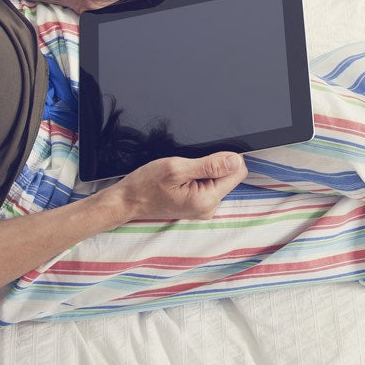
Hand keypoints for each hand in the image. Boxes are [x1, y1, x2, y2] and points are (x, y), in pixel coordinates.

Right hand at [108, 153, 246, 221]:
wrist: (127, 201)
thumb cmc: (146, 185)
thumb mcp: (177, 168)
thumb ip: (210, 165)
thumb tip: (235, 161)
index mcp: (207, 200)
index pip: (237, 173)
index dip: (226, 159)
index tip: (208, 156)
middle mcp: (209, 208)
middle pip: (229, 176)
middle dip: (214, 165)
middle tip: (190, 166)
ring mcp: (203, 208)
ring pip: (218, 179)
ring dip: (205, 171)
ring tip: (184, 173)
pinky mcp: (197, 205)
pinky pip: (208, 185)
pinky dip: (199, 177)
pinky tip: (183, 179)